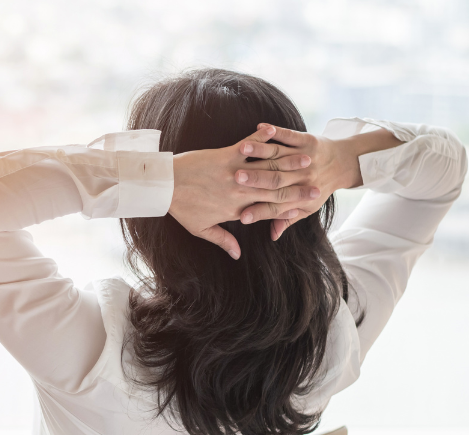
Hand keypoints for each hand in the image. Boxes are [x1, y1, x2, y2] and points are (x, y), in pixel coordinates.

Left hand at [170, 125, 320, 258]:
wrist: (162, 185)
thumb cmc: (180, 207)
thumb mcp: (200, 228)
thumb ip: (222, 240)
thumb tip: (237, 255)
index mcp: (236, 210)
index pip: (269, 210)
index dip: (290, 209)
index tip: (307, 207)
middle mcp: (239, 192)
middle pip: (275, 190)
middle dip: (298, 188)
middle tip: (318, 184)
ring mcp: (234, 173)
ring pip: (267, 168)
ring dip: (289, 162)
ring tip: (308, 158)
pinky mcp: (225, 155)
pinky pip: (249, 146)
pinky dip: (262, 139)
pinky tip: (275, 132)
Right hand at [235, 124, 365, 240]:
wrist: (345, 163)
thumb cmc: (320, 188)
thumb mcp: (306, 208)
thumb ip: (287, 219)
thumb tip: (273, 235)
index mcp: (300, 196)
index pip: (276, 206)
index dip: (259, 212)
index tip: (241, 217)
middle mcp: (302, 178)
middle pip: (276, 180)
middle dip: (255, 179)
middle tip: (235, 179)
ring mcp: (305, 158)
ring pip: (279, 156)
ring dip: (260, 151)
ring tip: (242, 150)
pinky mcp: (307, 141)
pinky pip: (289, 136)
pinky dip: (276, 131)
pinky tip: (260, 127)